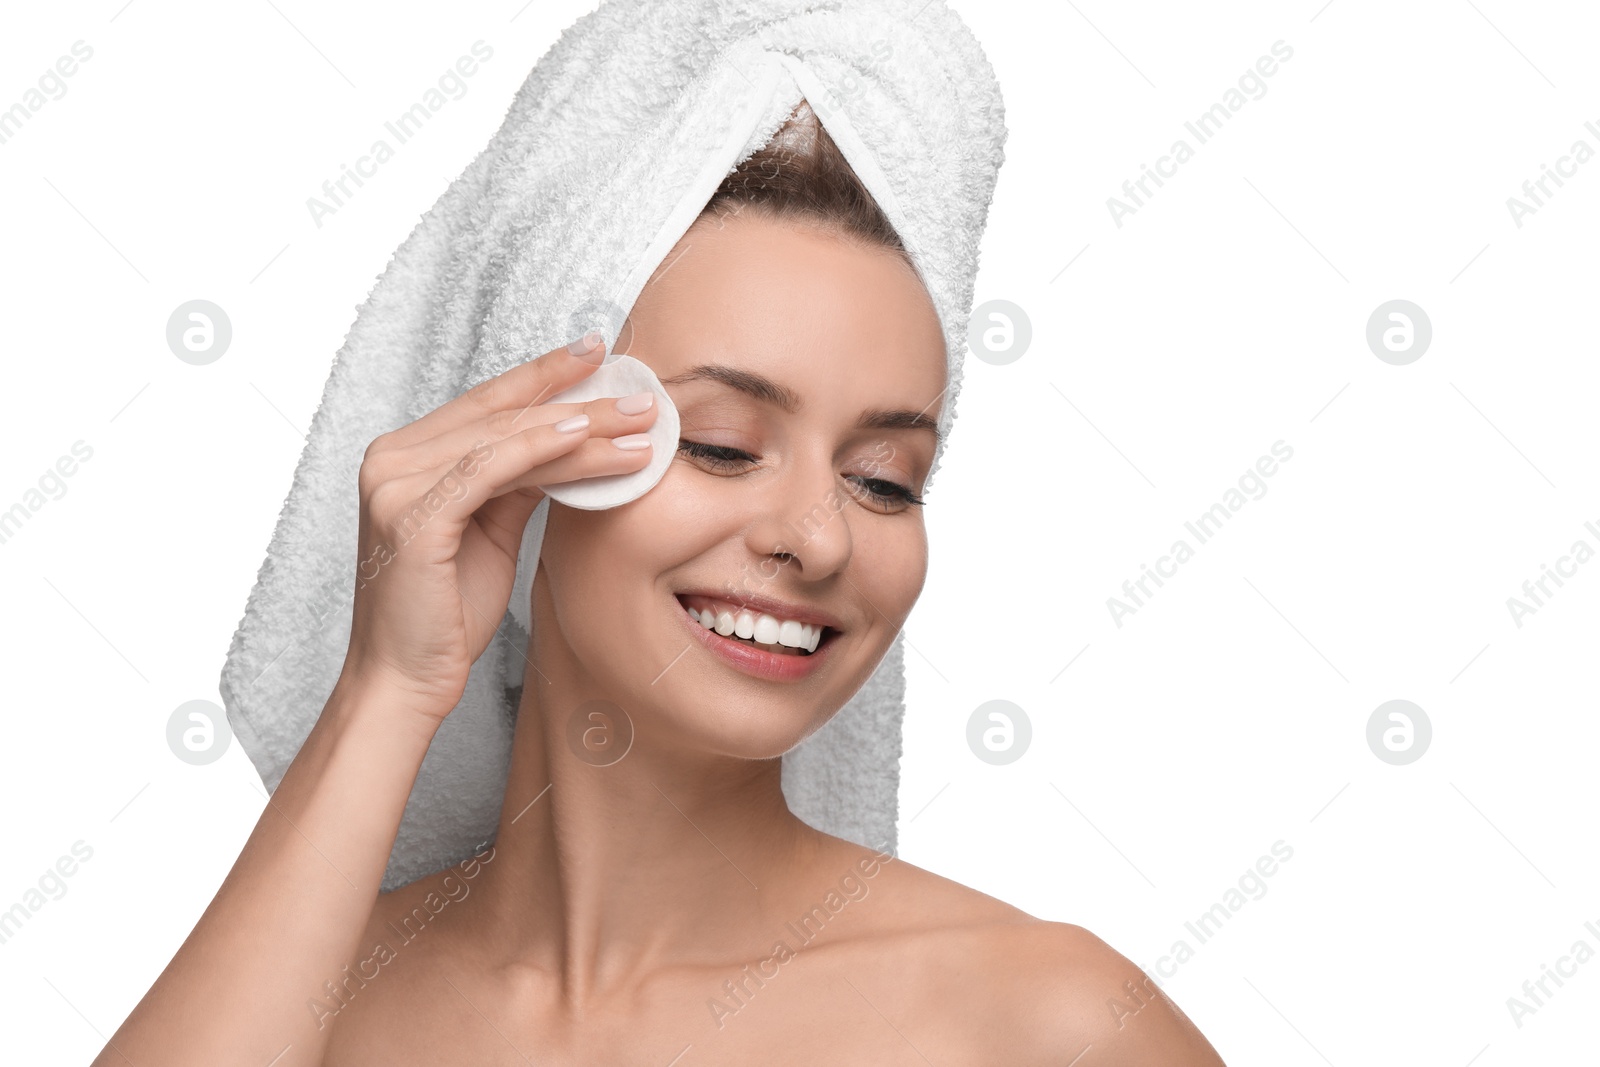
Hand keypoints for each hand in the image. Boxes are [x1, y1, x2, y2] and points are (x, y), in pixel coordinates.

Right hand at [339, 333, 657, 721]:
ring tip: (638, 424)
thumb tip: (567, 443)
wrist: (406, 681)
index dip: (543, 375)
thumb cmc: (447, 614)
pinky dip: (538, 449)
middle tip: (641, 391)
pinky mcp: (412, 514)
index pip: (486, 403)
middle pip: (500, 413)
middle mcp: (391, 459)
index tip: (598, 353)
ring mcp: (395, 483)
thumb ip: (518, 483)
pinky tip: (583, 439)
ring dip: (579, 427)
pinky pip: (490, 468)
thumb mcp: (490, 531)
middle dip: (576, 396)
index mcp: (405, 457)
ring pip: (504, 437)